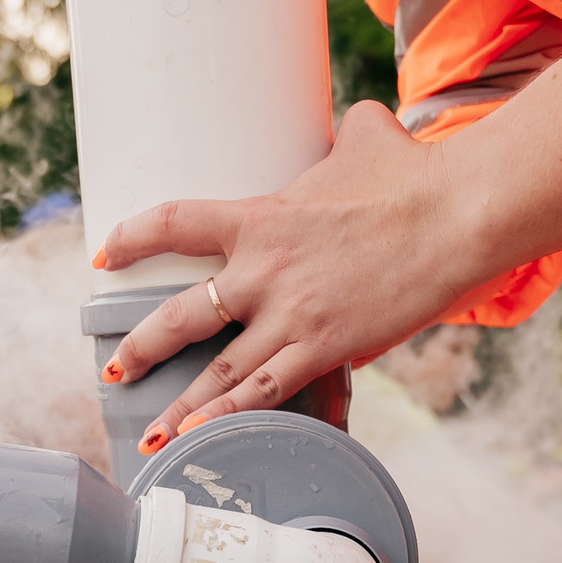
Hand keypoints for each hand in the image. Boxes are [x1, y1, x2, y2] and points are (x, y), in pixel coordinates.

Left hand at [98, 65, 561, 453]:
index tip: (106, 257)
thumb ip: (346, 134)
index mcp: (259, 217)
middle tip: (115, 367)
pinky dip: (231, 419)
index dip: (132, 240)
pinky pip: (265, 393)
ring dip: (178, 407)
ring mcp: (290, 314)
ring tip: (150, 433)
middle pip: (178, 316)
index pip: (173, 223)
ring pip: (215, 371)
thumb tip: (360, 122)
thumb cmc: (413, 174)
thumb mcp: (366, 136)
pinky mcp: (324, 348)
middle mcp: (261, 270)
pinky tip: (205, 440)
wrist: (455, 213)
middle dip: (140, 347)